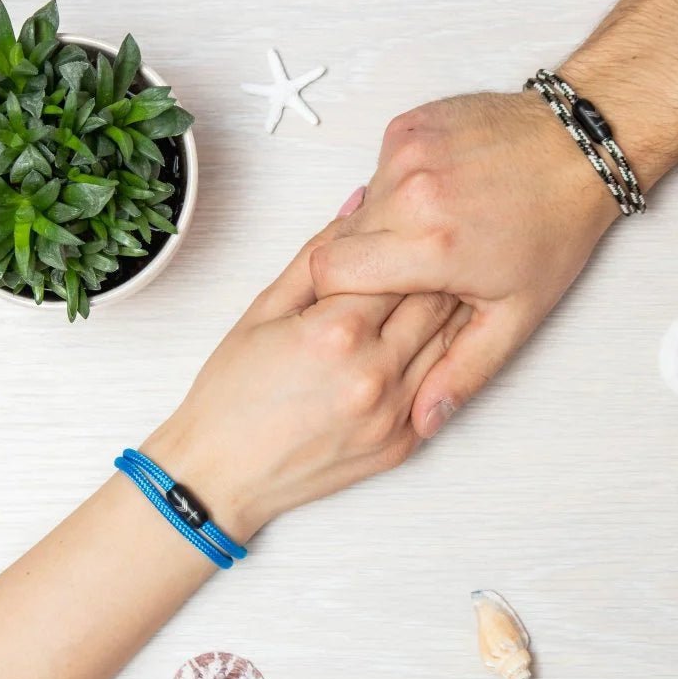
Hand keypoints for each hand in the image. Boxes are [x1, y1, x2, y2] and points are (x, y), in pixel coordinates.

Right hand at [143, 220, 467, 538]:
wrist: (224, 475)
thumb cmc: (232, 393)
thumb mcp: (264, 310)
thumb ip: (318, 255)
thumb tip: (360, 203)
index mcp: (337, 331)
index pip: (398, 261)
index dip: (409, 233)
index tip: (416, 215)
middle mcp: (375, 372)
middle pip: (433, 297)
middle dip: (441, 263)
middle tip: (447, 237)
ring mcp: (395, 412)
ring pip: (448, 340)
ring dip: (453, 304)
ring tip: (452, 277)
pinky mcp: (404, 442)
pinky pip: (441, 385)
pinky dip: (446, 353)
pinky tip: (438, 330)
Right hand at [309, 92, 617, 437]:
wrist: (578, 147)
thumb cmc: (553, 229)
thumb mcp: (515, 316)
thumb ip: (461, 371)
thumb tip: (423, 421)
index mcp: (431, 245)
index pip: (331, 274)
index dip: (344, 295)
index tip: (371, 303)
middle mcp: (411, 192)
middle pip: (339, 241)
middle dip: (366, 263)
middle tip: (413, 271)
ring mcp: (408, 151)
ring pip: (358, 205)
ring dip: (383, 226)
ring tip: (433, 232)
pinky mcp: (408, 124)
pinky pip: (377, 170)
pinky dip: (396, 188)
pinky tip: (438, 196)